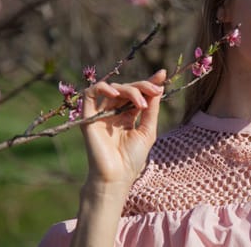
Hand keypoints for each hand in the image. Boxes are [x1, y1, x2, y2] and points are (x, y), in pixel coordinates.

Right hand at [80, 69, 165, 187]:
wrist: (116, 177)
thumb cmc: (132, 159)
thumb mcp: (147, 131)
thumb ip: (151, 109)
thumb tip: (158, 88)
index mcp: (128, 116)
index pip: (138, 94)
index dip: (149, 83)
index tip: (162, 74)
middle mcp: (114, 112)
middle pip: (128, 88)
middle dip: (143, 86)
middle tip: (156, 91)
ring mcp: (101, 113)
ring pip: (114, 89)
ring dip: (130, 90)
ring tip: (142, 104)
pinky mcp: (88, 116)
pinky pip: (90, 93)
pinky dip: (103, 88)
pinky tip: (116, 93)